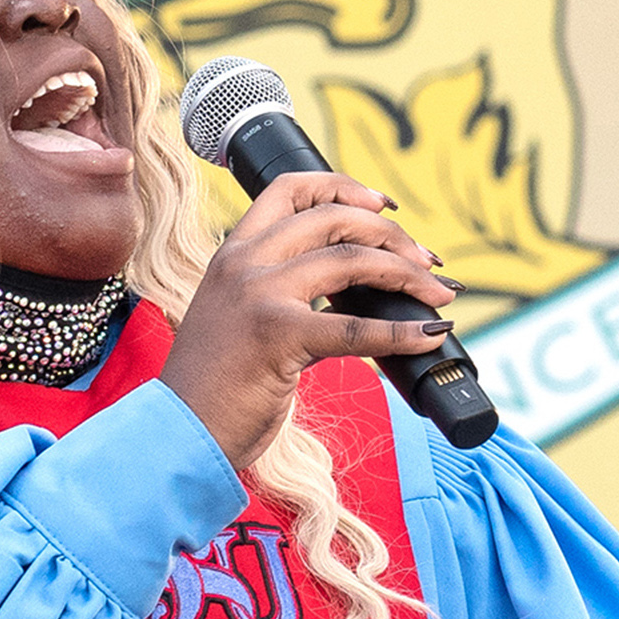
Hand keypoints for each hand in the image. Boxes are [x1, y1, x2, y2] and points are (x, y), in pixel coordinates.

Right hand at [159, 172, 457, 466]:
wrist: (180, 432)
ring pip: (351, 260)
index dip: (343, 186)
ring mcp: (258, 296)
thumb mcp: (240, 321)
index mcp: (232, 254)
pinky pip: (355, 326)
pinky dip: (401, 330)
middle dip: (393, 235)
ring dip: (407, 273)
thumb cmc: (212, 388)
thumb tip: (360, 294)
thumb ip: (287, 297)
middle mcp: (243, 264)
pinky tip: (428, 334)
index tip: (381, 204)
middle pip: (333, 218)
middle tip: (427, 261)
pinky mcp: (277, 336)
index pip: (289, 189)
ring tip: (438, 294)